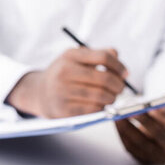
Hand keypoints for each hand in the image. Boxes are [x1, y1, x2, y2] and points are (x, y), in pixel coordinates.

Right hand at [7, 48, 126, 117]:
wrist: (40, 92)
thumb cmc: (64, 74)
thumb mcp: (76, 58)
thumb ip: (98, 54)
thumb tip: (117, 55)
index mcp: (70, 55)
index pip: (104, 57)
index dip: (119, 66)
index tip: (125, 73)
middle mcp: (64, 72)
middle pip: (105, 78)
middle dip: (119, 85)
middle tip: (120, 88)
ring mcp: (62, 91)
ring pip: (101, 96)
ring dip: (112, 98)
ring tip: (110, 96)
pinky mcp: (64, 109)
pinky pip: (93, 109)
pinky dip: (101, 107)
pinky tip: (99, 104)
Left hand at [116, 82, 164, 164]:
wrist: (162, 132)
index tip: (159, 105)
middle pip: (161, 136)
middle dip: (147, 122)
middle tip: (134, 110)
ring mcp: (159, 155)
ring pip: (142, 142)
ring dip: (129, 127)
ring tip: (119, 113)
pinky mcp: (143, 157)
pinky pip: (131, 146)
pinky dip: (122, 133)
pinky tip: (116, 121)